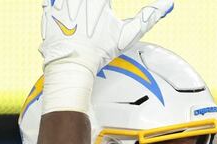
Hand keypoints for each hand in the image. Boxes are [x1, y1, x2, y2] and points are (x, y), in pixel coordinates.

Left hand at [40, 0, 173, 74]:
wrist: (72, 65)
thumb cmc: (101, 50)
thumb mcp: (129, 33)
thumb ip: (149, 16)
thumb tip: (168, 3)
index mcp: (98, 0)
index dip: (107, 4)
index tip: (108, 9)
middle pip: (88, 1)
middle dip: (95, 8)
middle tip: (100, 23)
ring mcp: (61, 2)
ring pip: (71, 1)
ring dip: (80, 7)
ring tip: (89, 22)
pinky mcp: (48, 9)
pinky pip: (52, 1)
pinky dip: (59, 6)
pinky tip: (71, 15)